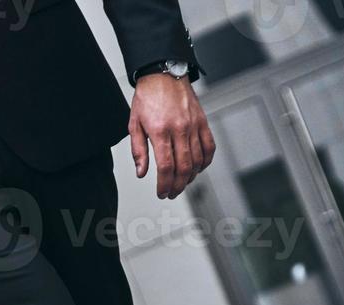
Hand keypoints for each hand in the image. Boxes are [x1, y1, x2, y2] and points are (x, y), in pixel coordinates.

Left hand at [128, 73, 215, 199]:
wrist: (164, 72)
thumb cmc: (148, 96)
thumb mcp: (134, 123)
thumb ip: (138, 150)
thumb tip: (141, 172)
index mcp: (160, 130)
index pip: (166, 167)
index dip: (164, 185)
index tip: (162, 193)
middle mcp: (179, 129)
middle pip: (183, 168)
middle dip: (177, 186)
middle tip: (172, 193)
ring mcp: (193, 125)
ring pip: (198, 160)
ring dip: (190, 177)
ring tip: (182, 182)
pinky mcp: (202, 122)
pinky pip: (209, 147)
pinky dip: (205, 162)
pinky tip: (198, 168)